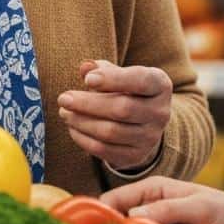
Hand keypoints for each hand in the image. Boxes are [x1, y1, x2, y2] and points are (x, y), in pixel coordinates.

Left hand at [57, 59, 171, 170]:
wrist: (143, 121)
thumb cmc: (126, 89)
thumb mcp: (119, 73)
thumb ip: (101, 69)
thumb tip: (85, 67)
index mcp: (160, 84)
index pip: (139, 80)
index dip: (113, 79)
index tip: (87, 79)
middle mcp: (160, 112)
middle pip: (122, 109)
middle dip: (88, 104)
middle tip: (63, 98)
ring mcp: (150, 137)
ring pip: (111, 132)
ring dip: (82, 122)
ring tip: (64, 112)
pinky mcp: (136, 156)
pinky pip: (105, 150)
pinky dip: (84, 139)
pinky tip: (72, 127)